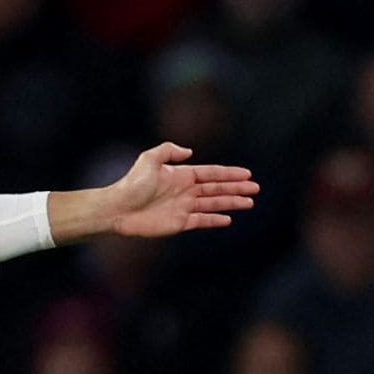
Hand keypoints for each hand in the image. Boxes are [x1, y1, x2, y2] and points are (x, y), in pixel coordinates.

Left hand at [101, 143, 258, 236]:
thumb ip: (169, 150)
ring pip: (214, 204)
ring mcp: (183, 207)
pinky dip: (215, 220)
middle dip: (236, 188)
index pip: (212, 173)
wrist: (118, 209)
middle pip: (217, 189)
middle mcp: (185, 190)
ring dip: (232, 203)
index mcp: (181, 174)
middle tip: (256, 188)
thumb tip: (189, 152)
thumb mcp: (149, 159)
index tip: (247, 174)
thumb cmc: (132, 184)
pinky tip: (229, 219)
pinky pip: (202, 221)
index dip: (230, 174)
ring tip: (249, 202)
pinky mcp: (179, 223)